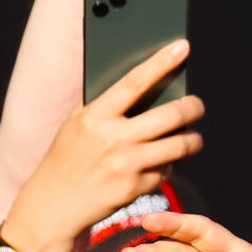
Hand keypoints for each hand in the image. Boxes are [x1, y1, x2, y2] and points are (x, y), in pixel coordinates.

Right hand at [0, 40, 201, 251]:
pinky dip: (168, 166)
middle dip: (192, 108)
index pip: (135, 81)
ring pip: (179, 145)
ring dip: (192, 140)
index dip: (161, 62)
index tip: (182, 46)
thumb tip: (141, 83)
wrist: (53, 205)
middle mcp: (112, 138)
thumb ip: (103, 105)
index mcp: (94, 115)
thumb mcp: (76, 125)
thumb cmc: (68, 158)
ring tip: (192, 138)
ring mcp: (126, 164)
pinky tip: (159, 165)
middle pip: (170, 115)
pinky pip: (167, 170)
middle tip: (198, 105)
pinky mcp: (136, 187)